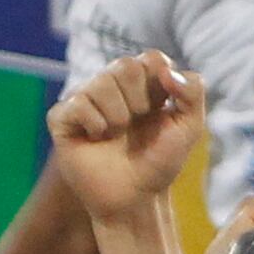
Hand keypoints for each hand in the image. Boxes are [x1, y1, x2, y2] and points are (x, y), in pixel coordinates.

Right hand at [50, 52, 206, 221]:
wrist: (135, 196)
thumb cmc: (161, 161)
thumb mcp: (189, 127)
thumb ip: (192, 93)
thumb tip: (166, 70)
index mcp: (143, 84)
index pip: (151, 58)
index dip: (160, 82)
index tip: (162, 107)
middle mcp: (111, 86)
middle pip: (125, 65)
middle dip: (140, 100)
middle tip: (136, 124)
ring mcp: (84, 99)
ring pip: (101, 82)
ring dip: (118, 116)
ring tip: (116, 135)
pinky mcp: (62, 117)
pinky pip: (78, 103)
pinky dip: (94, 124)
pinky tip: (95, 138)